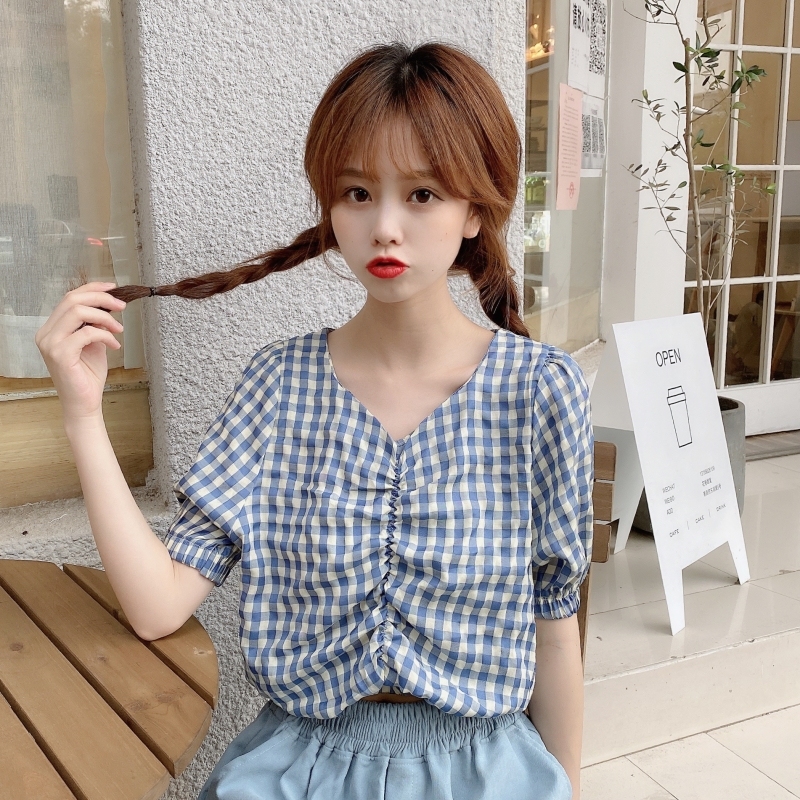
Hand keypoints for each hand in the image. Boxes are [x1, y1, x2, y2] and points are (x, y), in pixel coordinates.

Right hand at [35, 282, 126, 422]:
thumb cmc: (88, 375)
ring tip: (118, 329)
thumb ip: (95, 324)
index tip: (113, 287)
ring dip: (104, 317)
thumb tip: (109, 305)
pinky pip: (87, 333)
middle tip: (122, 306)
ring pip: (78, 312)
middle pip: (72, 300)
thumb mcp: (94, 343)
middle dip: (101, 298)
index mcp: (51, 328)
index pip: (69, 298)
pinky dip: (105, 335)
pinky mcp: (60, 354)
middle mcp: (46, 333)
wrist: (84, 402)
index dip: (92, 288)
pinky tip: (114, 345)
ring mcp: (50, 343)